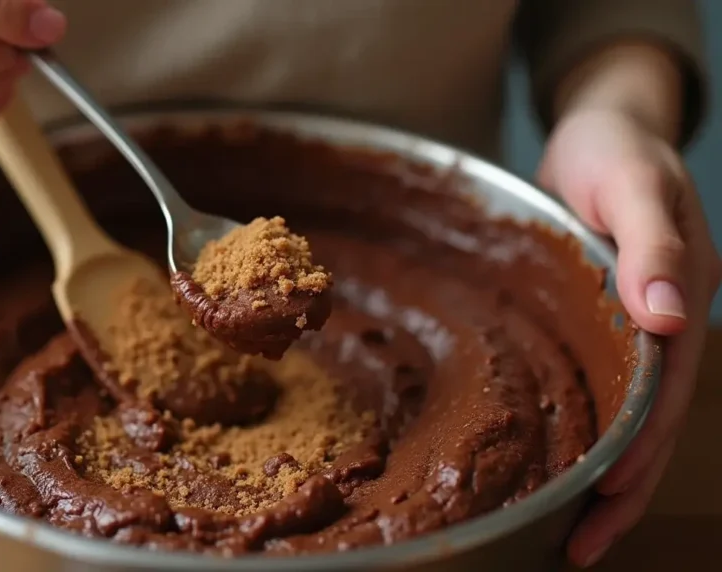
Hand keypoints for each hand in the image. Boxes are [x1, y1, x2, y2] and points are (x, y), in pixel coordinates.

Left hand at [537, 107, 720, 567]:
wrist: (601, 129)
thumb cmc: (617, 150)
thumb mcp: (633, 184)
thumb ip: (654, 246)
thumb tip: (672, 319)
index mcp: (681, 301)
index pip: (664, 397)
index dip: (639, 454)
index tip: (608, 503)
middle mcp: (662, 325)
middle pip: (649, 423)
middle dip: (620, 489)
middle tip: (578, 548)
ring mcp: (632, 327)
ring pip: (625, 415)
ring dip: (602, 472)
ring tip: (565, 528)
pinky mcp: (598, 322)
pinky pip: (598, 387)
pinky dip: (581, 427)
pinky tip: (553, 455)